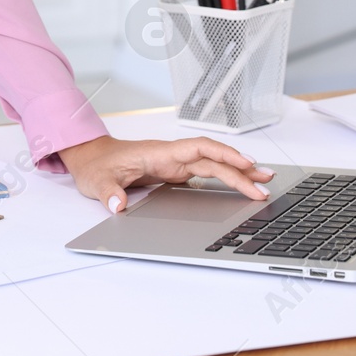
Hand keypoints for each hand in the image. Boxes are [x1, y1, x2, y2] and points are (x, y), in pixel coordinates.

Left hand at [56, 135, 274, 212]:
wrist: (91, 159)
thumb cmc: (96, 166)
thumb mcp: (98, 182)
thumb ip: (109, 193)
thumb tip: (118, 206)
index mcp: (159, 153)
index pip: (198, 149)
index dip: (223, 155)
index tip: (244, 164)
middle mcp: (171, 156)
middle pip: (212, 159)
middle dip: (240, 170)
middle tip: (265, 184)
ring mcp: (173, 164)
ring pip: (212, 165)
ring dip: (236, 173)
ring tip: (262, 183)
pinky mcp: (173, 173)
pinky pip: (204, 173)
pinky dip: (223, 178)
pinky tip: (237, 186)